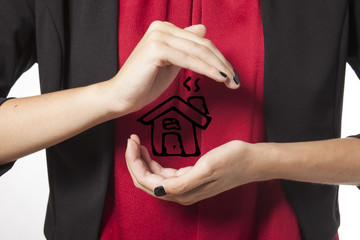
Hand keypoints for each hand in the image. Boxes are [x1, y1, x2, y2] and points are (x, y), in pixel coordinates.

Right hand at [106, 21, 238, 115]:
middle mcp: (162, 28)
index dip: (219, 58)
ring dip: (218, 67)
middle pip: (202, 45)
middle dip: (222, 63)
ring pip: (198, 51)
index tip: (230, 74)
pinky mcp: (156, 49)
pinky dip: (206, 69)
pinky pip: (189, 60)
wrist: (121, 97)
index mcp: (165, 30)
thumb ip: (186, 48)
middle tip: (235, 80)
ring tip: (231, 81)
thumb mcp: (171, 64)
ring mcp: (158, 37)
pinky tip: (218, 78)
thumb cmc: (144, 84)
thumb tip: (203, 30)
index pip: (200, 42)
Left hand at [125, 134, 265, 204]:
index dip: (134, 163)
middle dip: (134, 162)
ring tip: (136, 143)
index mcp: (182, 192)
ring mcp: (184, 186)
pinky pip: (163, 174)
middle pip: (146, 181)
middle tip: (131, 140)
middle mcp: (180, 193)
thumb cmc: (232, 161)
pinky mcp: (189, 178)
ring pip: (153, 177)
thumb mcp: (207, 169)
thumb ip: (181, 183)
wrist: (252, 160)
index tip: (131, 142)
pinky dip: (153, 163)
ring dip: (142, 161)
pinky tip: (149, 153)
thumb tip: (157, 190)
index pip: (147, 181)